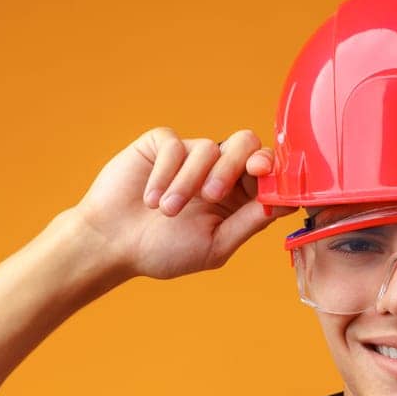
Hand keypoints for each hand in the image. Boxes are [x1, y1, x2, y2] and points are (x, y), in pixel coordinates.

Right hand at [71, 127, 297, 281]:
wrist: (112, 244)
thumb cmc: (163, 251)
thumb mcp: (214, 245)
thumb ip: (249, 222)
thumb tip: (284, 203)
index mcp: (238, 198)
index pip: (267, 172)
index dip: (272, 169)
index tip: (265, 175)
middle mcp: (218, 171)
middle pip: (246, 145)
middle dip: (233, 167)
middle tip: (212, 194)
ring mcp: (190, 156)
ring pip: (208, 148)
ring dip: (188, 183)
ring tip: (167, 211)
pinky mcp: (162, 145)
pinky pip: (175, 145)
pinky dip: (165, 173)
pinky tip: (150, 198)